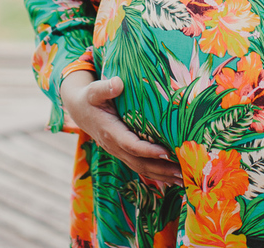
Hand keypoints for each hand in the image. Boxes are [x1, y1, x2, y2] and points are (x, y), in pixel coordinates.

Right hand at [59, 72, 182, 186]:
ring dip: (162, 175)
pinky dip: (156, 174)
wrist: (80, 111)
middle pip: (140, 163)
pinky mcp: (123, 153)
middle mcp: (114, 146)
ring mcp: (118, 152)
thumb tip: (118, 83)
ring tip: (184, 179)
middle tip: (183, 172)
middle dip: (161, 169)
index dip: (148, 150)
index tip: (166, 152)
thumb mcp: (93, 91)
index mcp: (109, 131)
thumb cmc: (89, 98)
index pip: (131, 145)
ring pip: (141, 168)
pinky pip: (140, 166)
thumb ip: (104, 88)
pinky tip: (172, 178)